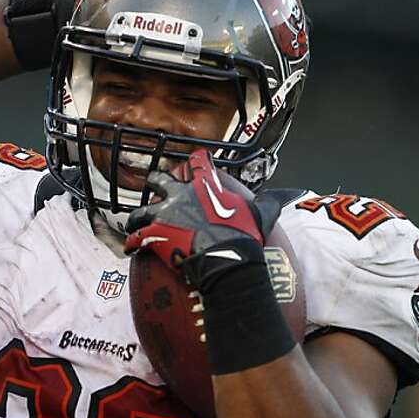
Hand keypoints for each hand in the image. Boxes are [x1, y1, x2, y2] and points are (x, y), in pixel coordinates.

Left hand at [124, 151, 295, 374]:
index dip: (198, 159)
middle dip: (154, 181)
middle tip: (154, 186)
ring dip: (137, 217)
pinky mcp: (153, 234)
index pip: (199, 161)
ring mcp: (163, 214)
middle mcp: (179, 195)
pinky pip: (136, 237)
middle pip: (158, 179)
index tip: (197, 160)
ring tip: (134, 223)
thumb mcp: (261, 215)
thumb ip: (270, 202)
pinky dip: (132, 242)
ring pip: (140, 210)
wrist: (225, 259)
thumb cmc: (243, 236)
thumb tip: (287, 194)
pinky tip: (131, 247)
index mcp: (204, 186)